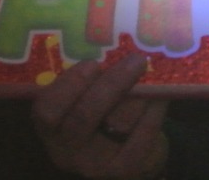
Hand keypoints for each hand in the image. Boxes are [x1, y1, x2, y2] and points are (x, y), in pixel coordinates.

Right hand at [32, 53, 168, 178]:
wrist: (129, 155)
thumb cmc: (102, 114)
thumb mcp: (84, 99)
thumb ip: (89, 79)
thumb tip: (113, 42)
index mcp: (51, 128)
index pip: (46, 111)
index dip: (68, 86)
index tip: (91, 63)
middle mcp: (68, 150)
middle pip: (83, 118)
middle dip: (111, 85)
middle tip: (135, 60)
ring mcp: (97, 164)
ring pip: (119, 123)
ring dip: (139, 93)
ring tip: (150, 72)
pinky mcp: (127, 169)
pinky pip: (143, 134)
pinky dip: (154, 109)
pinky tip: (161, 93)